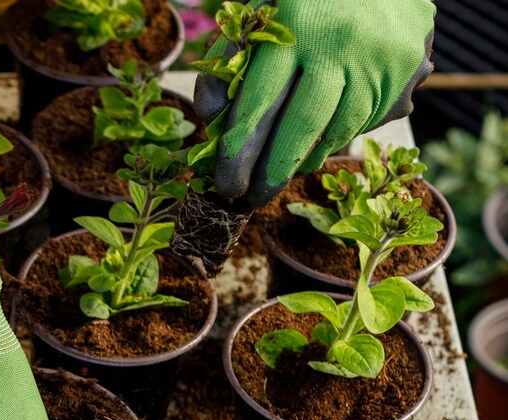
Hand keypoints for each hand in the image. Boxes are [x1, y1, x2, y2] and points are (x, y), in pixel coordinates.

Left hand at [193, 0, 434, 208]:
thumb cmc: (304, 0)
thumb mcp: (258, 11)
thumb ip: (226, 59)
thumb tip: (211, 117)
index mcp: (294, 25)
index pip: (260, 99)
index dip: (240, 148)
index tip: (226, 182)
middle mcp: (338, 42)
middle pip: (302, 124)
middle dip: (272, 171)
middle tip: (250, 201)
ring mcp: (378, 57)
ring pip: (338, 129)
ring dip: (305, 161)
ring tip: (280, 178)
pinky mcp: (406, 68)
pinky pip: (367, 121)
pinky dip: (336, 142)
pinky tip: (313, 152)